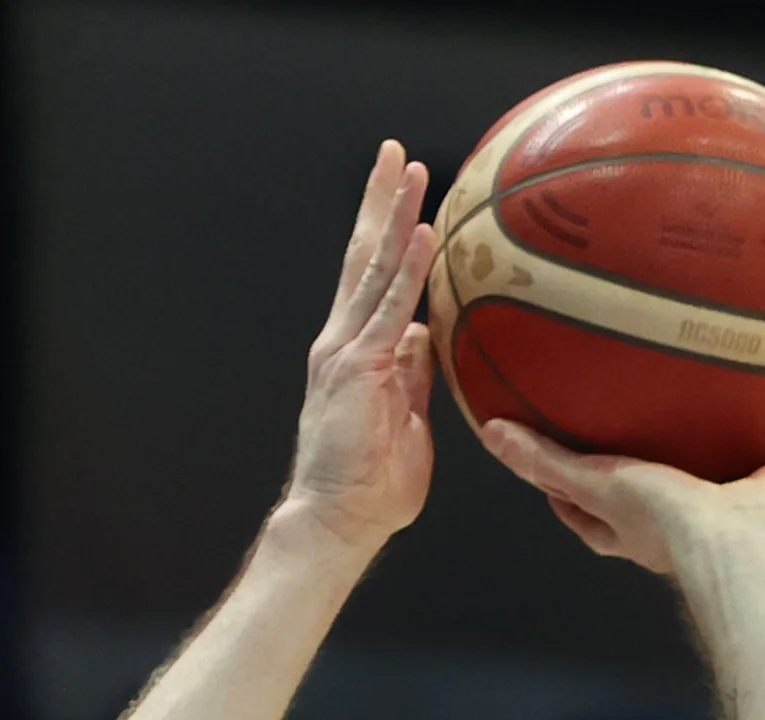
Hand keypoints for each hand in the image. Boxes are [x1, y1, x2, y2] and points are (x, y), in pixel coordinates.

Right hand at [282, 141, 437, 547]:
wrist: (339, 520)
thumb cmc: (373, 484)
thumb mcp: (407, 417)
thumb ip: (412, 374)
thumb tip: (425, 335)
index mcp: (355, 349)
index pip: (373, 277)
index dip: (389, 232)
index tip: (406, 193)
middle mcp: (344, 339)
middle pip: (365, 255)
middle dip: (381, 202)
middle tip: (396, 153)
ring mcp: (347, 349)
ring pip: (374, 268)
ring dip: (395, 216)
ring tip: (412, 170)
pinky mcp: (359, 367)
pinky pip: (389, 308)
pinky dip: (409, 268)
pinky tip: (426, 233)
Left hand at [477, 417, 764, 574]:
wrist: (734, 552)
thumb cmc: (661, 525)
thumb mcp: (594, 484)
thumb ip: (544, 461)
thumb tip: (490, 432)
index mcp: (634, 528)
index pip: (588, 509)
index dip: (569, 488)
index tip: (557, 454)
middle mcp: (684, 522)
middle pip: (660, 492)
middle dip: (657, 465)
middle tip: (650, 425)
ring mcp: (735, 513)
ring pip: (737, 476)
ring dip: (744, 450)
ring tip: (747, 408)